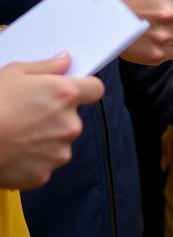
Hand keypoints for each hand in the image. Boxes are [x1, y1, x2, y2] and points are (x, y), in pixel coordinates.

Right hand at [0, 54, 104, 188]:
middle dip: (57, 117)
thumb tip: (64, 62)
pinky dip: (32, 161)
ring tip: (18, 135)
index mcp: (67, 95)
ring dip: (46, 140)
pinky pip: (43, 164)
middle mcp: (70, 124)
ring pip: (59, 143)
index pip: (95, 89)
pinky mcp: (43, 174)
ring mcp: (58, 152)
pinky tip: (14, 152)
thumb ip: (46, 66)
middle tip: (30, 115)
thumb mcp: (15, 73)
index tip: (75, 91)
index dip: (85, 89)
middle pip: (73, 118)